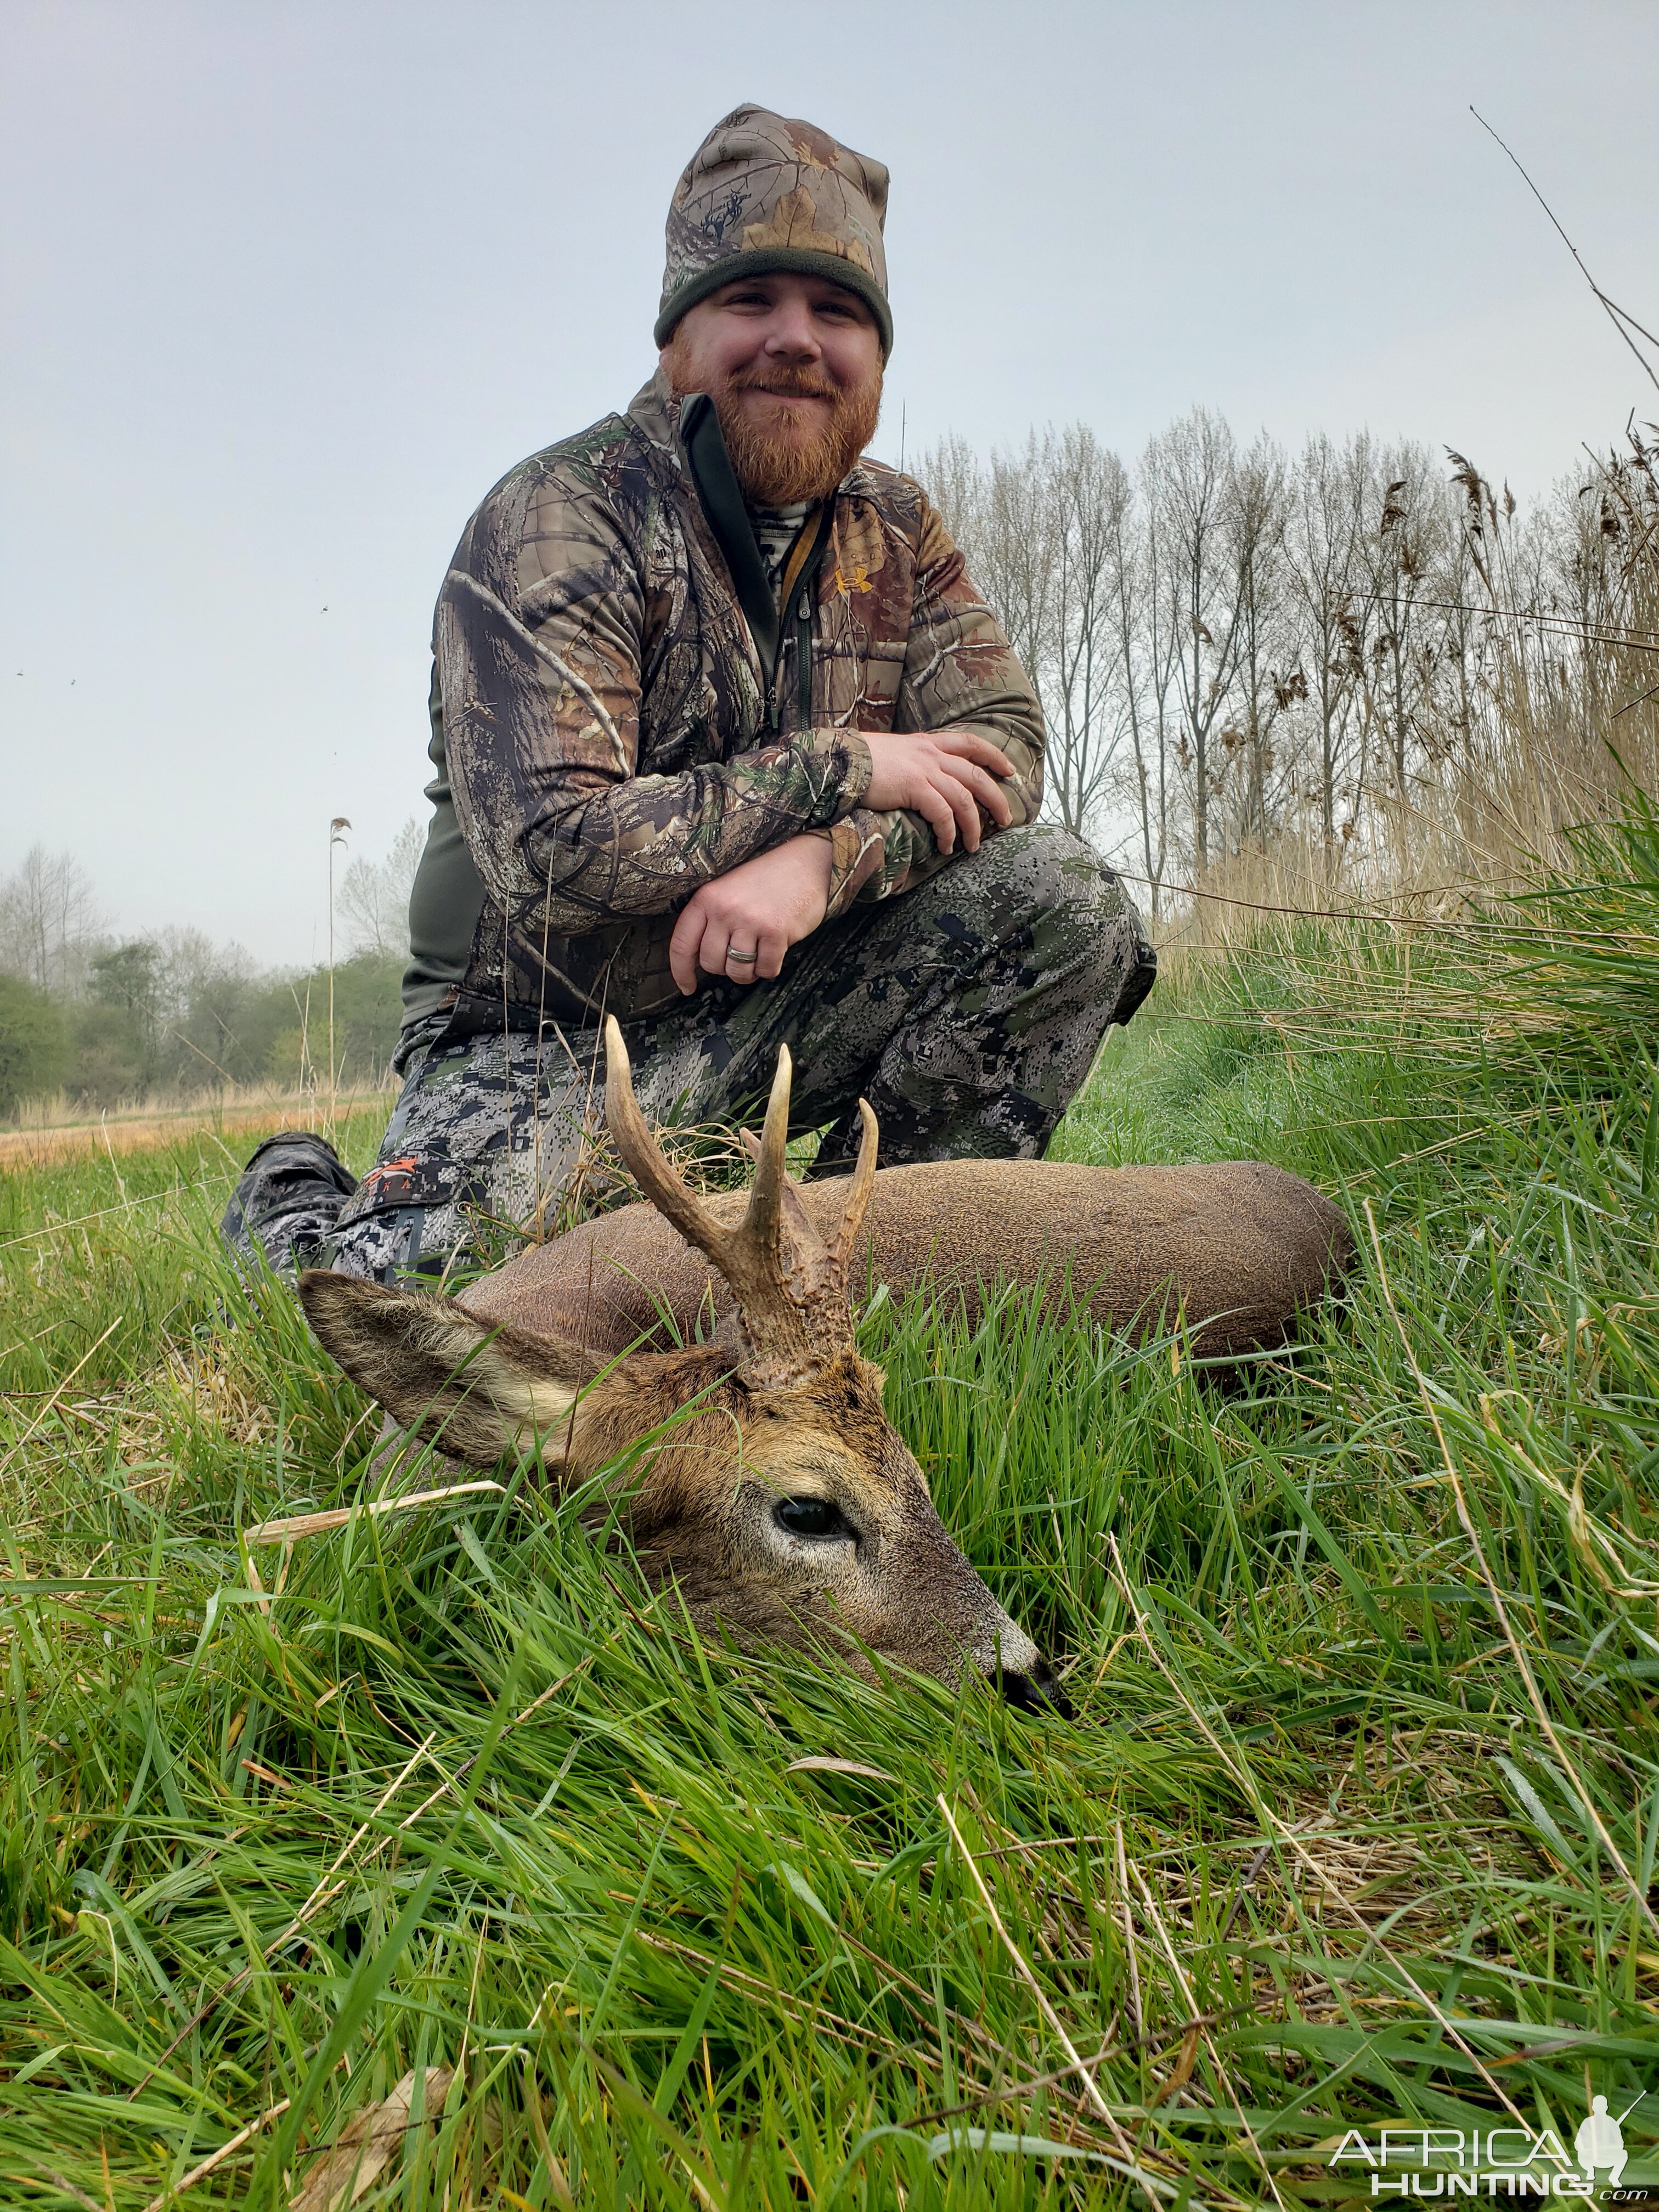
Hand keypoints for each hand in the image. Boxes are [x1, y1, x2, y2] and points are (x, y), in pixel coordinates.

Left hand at [669, 835, 833, 994]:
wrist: (806, 862)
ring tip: (756, 957)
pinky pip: (765, 969)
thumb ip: (710, 919)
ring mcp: (750, 921)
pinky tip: (773, 953)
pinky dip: (769, 969)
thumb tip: (698, 959)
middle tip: (737, 957)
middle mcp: (725, 910)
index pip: (682, 944)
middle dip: (723, 968)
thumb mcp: (727, 890)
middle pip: (710, 963)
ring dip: (747, 972)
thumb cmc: (766, 879)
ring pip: (737, 970)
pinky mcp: (776, 932)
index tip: (687, 987)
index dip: (681, 971)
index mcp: (707, 898)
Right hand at [860, 729, 1014, 853]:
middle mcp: (931, 754)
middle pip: (977, 775)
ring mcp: (924, 770)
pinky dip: (948, 833)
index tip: (1009, 770)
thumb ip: (912, 761)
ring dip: (973, 826)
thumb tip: (918, 779)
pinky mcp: (915, 787)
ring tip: (974, 845)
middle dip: (996, 798)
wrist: (840, 759)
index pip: (971, 743)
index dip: (994, 756)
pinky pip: (942, 814)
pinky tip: (946, 845)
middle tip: (1006, 819)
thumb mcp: (894, 752)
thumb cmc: (860, 760)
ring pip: (964, 799)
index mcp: (928, 743)